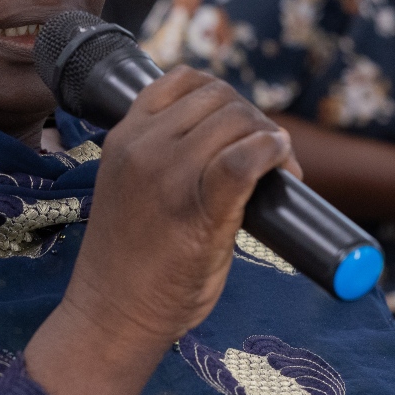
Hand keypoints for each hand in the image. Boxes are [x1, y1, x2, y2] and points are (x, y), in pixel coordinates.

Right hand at [65, 67, 296, 350]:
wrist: (112, 315)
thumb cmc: (129, 260)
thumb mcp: (132, 185)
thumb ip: (165, 154)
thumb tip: (233, 138)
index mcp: (125, 136)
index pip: (185, 80)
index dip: (224, 97)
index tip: (240, 129)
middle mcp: (144, 146)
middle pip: (220, 99)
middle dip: (254, 120)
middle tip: (272, 158)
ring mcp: (169, 175)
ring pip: (236, 122)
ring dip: (270, 139)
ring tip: (280, 172)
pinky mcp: (198, 209)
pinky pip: (244, 159)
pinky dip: (271, 152)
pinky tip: (282, 166)